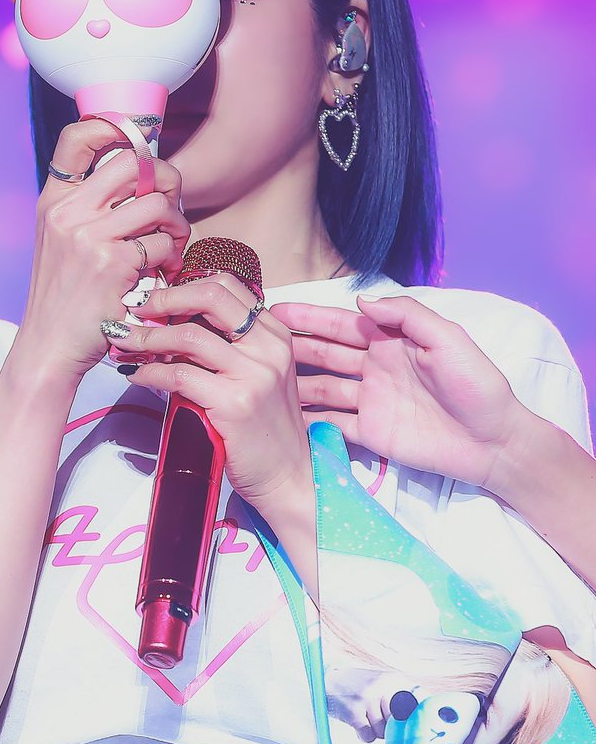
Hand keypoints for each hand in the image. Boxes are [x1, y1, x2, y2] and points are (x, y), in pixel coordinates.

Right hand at [12, 119, 189, 390]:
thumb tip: (143, 175)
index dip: (112, 127)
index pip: (76, 138)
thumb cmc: (66, 296)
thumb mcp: (62, 242)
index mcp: (54, 200)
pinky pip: (160, 244)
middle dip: (166, 179)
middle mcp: (67, 212)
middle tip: (172, 206)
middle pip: (134, 162)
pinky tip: (164, 273)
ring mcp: (88, 236)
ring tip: (173, 244)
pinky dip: (170, 259)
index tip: (137, 141)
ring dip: (177, 224)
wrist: (49, 347)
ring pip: (156, 204)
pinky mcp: (111, 264)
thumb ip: (91, 207)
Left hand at [103, 275, 310, 516]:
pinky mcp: (235, 403)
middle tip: (135, 309)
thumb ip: (231, 348)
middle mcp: (268, 347)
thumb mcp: (260, 377)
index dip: (184, 285)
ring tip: (124, 342)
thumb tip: (175, 324)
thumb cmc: (266, 430)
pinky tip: (136, 375)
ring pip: (188, 335)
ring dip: (147, 336)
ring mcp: (254, 374)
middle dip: (164, 298)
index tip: (156, 297)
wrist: (288, 477)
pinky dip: (149, 371)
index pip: (226, 286)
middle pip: (209, 297)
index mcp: (274, 335)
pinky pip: (179, 375)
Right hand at [270, 295, 524, 492]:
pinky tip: (279, 418)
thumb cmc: (476, 385)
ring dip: (291, 383)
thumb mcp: (447, 340)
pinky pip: (332, 423)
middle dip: (290, 345)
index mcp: (390, 341)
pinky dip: (307, 421)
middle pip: (323, 353)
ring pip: (321, 387)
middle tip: (250, 342)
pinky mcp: (370, 433)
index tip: (274, 310)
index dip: (308, 317)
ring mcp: (369, 401)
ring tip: (255, 380)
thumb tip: (361, 301)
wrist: (493, 442)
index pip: (341, 325)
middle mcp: (373, 367)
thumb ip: (406, 316)